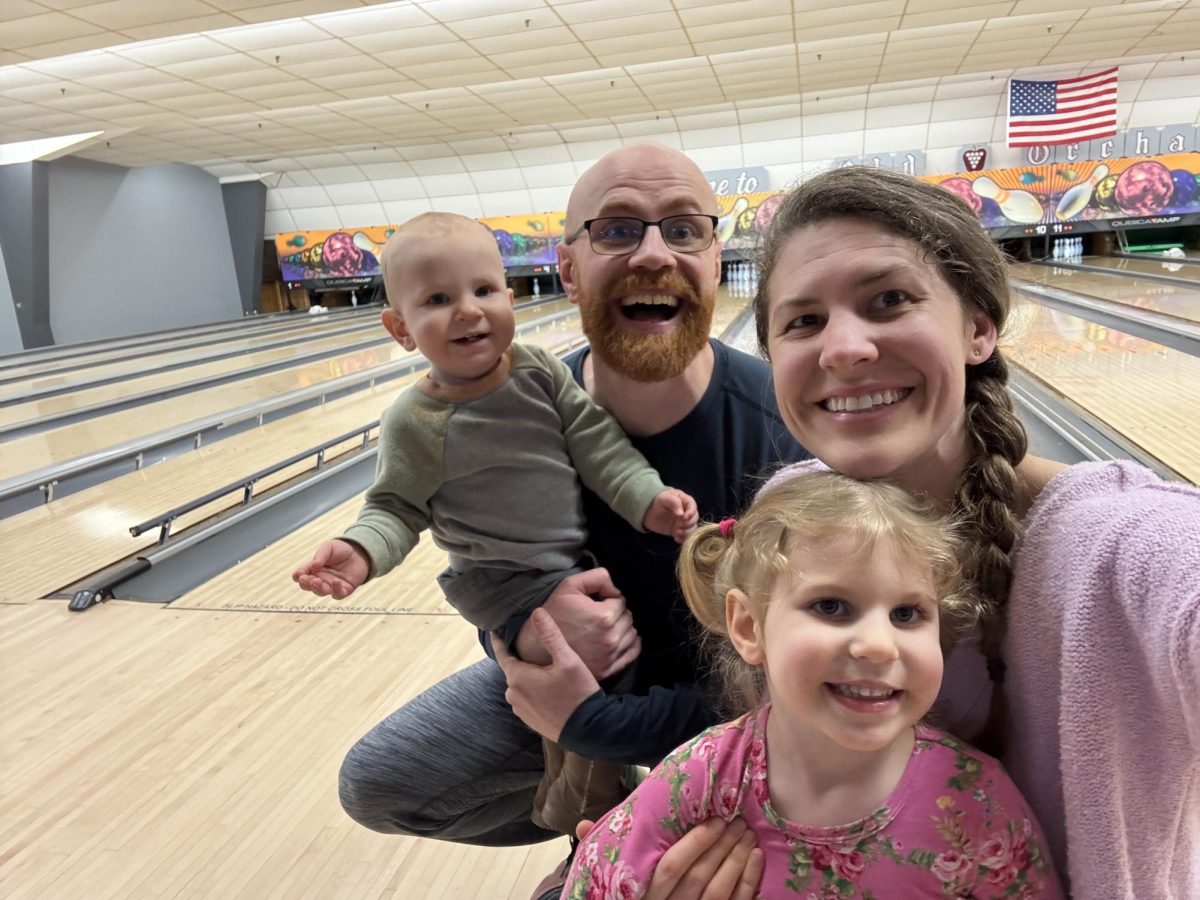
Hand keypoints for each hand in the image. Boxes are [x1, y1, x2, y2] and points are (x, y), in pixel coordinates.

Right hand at [292, 539, 369, 598]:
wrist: (359, 552)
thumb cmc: (341, 550)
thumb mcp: (328, 548)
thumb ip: (320, 556)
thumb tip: (313, 566)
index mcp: (313, 569)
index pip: (301, 575)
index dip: (298, 576)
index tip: (298, 574)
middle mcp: (320, 579)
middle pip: (309, 586)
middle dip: (306, 584)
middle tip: (306, 579)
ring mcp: (331, 586)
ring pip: (321, 592)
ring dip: (318, 588)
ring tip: (318, 581)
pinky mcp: (344, 590)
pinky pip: (337, 594)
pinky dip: (336, 590)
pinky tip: (336, 582)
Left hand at [492, 609, 600, 741]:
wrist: (589, 730)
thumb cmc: (578, 693)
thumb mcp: (567, 660)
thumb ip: (550, 635)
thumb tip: (537, 611)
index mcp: (518, 677)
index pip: (502, 654)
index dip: (499, 641)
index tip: (495, 631)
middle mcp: (513, 694)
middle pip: (513, 669)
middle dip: (521, 659)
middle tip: (533, 647)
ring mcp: (520, 709)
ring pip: (520, 684)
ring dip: (528, 676)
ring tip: (543, 668)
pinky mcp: (528, 720)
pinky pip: (526, 698)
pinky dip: (532, 690)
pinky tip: (547, 688)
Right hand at [516, 568, 639, 678]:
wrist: (537, 645)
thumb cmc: (554, 613)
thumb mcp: (570, 585)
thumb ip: (599, 577)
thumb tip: (615, 589)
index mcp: (603, 617)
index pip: (621, 601)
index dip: (609, 598)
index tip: (596, 602)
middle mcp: (610, 638)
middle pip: (628, 618)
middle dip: (616, 613)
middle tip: (598, 614)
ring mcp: (609, 656)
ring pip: (631, 634)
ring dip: (622, 627)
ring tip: (604, 626)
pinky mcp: (607, 669)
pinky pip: (631, 653)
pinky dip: (629, 644)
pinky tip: (618, 638)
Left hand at [643, 489, 698, 542]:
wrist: (649, 511)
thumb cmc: (658, 502)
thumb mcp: (664, 498)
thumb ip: (674, 502)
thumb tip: (681, 513)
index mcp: (686, 501)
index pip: (693, 507)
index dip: (690, 513)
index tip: (683, 518)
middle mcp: (687, 512)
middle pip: (694, 519)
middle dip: (687, 524)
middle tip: (678, 525)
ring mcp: (684, 522)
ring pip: (692, 528)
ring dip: (686, 532)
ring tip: (676, 533)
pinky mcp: (680, 530)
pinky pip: (686, 536)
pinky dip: (683, 539)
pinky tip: (676, 538)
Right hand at [647, 818, 762, 899]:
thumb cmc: (667, 890)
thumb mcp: (653, 878)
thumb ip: (665, 858)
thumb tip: (692, 820)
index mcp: (652, 893)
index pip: (671, 866)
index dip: (695, 842)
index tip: (716, 821)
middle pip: (697, 876)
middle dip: (720, 846)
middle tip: (738, 823)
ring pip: (717, 890)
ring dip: (736, 859)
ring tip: (748, 835)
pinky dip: (748, 880)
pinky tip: (756, 857)